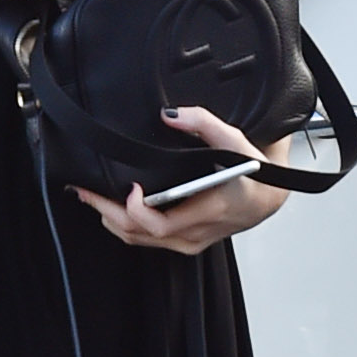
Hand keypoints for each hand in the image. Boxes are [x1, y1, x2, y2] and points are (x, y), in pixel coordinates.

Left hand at [73, 105, 292, 256]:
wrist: (270, 195)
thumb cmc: (255, 171)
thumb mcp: (236, 141)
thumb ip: (205, 123)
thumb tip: (170, 114)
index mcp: (209, 211)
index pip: (161, 225)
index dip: (137, 211)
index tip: (129, 187)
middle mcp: (197, 234)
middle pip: (140, 235)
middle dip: (108, 212)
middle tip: (85, 191)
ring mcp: (189, 242)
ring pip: (140, 241)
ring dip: (112, 220)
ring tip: (91, 198)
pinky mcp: (185, 243)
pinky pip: (147, 241)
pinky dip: (125, 225)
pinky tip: (113, 208)